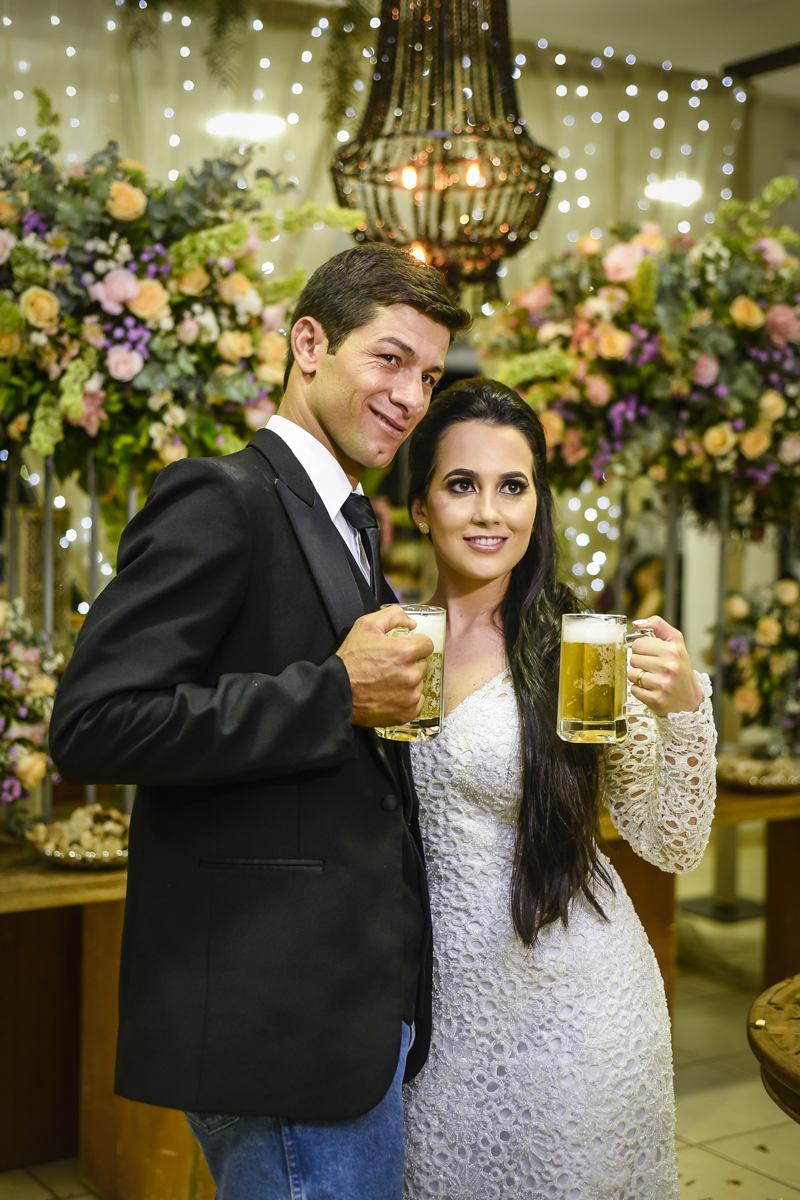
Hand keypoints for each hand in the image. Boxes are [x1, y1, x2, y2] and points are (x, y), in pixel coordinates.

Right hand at [336, 606, 433, 727]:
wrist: (337, 692)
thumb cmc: (350, 660)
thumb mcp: (366, 626)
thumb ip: (393, 616)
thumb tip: (412, 623)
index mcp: (406, 652)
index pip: (427, 644)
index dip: (414, 644)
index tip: (403, 649)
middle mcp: (412, 675)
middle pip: (423, 663)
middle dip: (410, 662)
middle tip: (390, 666)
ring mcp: (411, 696)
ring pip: (420, 682)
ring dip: (409, 681)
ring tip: (388, 681)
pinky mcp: (407, 713)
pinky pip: (417, 701)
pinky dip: (407, 698)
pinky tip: (390, 694)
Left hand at [627, 614, 703, 715]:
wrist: (690, 700)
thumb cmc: (681, 670)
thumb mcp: (676, 643)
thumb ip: (658, 626)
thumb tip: (637, 623)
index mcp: (672, 650)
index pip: (638, 643)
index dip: (642, 649)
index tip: (651, 654)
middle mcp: (669, 667)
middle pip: (633, 659)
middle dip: (640, 663)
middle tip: (653, 668)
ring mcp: (663, 684)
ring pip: (631, 674)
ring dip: (638, 677)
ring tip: (652, 679)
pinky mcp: (656, 699)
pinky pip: (634, 690)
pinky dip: (639, 690)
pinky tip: (651, 690)